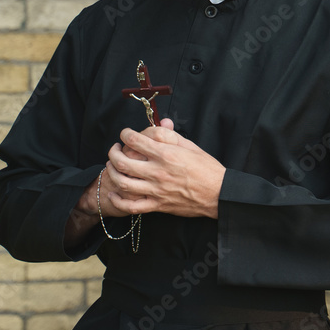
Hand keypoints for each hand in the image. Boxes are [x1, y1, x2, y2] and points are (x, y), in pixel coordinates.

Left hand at [106, 118, 225, 218]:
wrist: (218, 193)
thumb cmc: (207, 169)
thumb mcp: (191, 146)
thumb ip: (171, 135)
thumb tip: (160, 123)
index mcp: (166, 154)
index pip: (135, 140)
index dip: (125, 134)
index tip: (125, 133)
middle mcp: (158, 172)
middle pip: (122, 161)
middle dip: (113, 152)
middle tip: (115, 148)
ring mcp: (156, 190)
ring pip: (122, 182)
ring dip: (111, 173)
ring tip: (112, 166)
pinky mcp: (157, 205)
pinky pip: (131, 206)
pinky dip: (118, 200)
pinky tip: (114, 193)